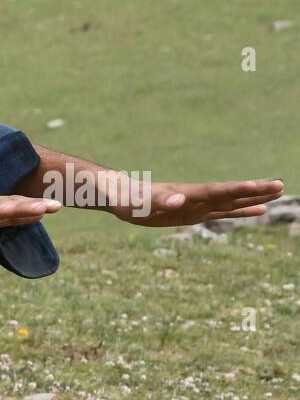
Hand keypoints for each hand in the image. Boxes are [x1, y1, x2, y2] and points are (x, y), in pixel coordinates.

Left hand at [100, 173, 284, 226]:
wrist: (118, 196)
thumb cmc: (126, 198)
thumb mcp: (140, 202)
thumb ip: (160, 200)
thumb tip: (180, 200)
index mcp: (187, 193)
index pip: (220, 190)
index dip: (243, 189)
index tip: (267, 185)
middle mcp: (195, 197)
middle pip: (230, 194)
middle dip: (255, 191)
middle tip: (281, 185)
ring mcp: (194, 205)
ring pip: (229, 203)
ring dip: (251, 200)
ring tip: (277, 196)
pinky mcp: (190, 214)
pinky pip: (218, 213)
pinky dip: (238, 212)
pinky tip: (255, 211)